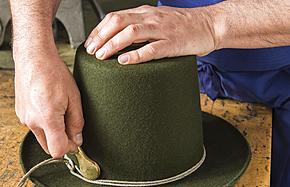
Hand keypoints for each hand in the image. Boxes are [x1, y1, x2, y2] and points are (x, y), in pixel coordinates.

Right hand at [14, 56, 83, 157]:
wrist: (33, 57)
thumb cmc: (53, 72)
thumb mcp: (73, 97)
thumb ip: (76, 122)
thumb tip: (77, 140)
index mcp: (47, 118)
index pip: (58, 151)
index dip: (70, 149)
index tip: (76, 141)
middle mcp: (32, 121)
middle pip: (48, 147)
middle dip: (61, 142)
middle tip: (71, 127)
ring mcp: (23, 117)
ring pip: (41, 137)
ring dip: (52, 132)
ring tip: (60, 112)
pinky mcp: (20, 112)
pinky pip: (34, 126)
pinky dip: (43, 123)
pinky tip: (50, 107)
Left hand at [84, 5, 217, 63]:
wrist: (210, 24)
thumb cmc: (182, 26)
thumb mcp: (156, 21)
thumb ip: (138, 27)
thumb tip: (117, 39)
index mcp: (144, 13)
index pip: (114, 17)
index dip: (98, 30)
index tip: (89, 43)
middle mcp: (150, 18)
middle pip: (118, 23)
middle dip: (100, 37)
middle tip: (91, 51)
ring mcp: (162, 30)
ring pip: (131, 33)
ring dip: (112, 45)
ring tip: (102, 56)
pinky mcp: (172, 44)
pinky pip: (151, 49)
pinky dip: (135, 55)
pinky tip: (124, 61)